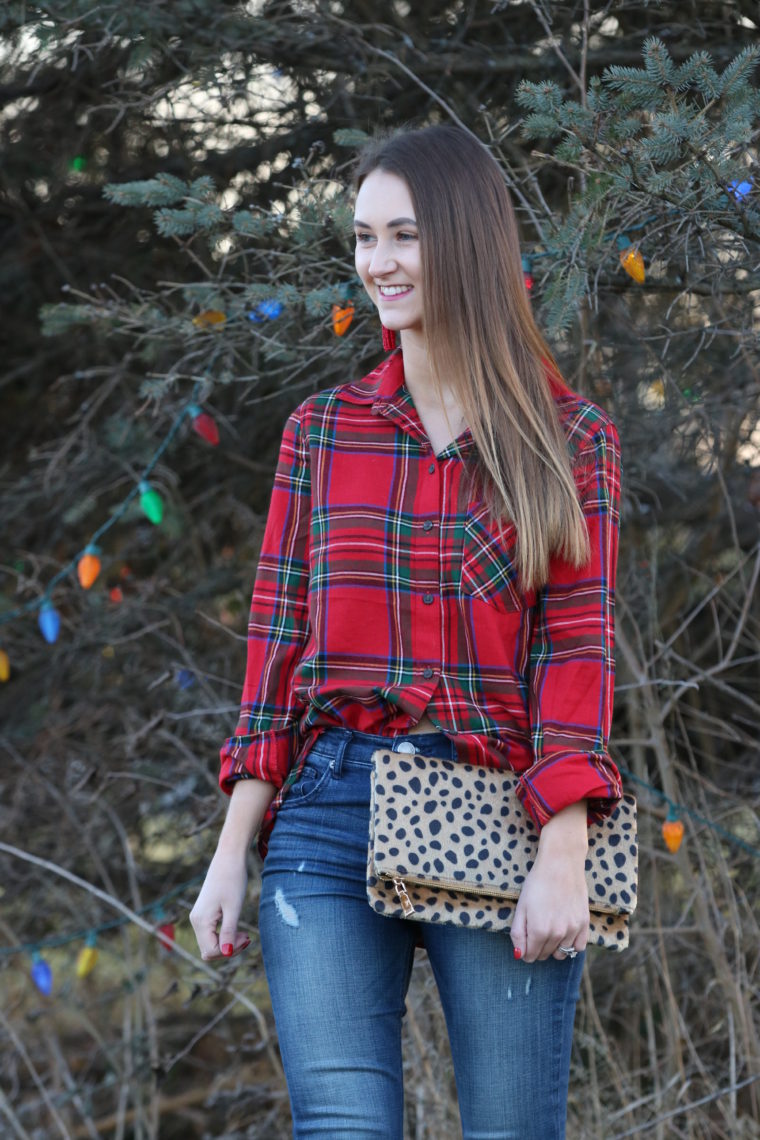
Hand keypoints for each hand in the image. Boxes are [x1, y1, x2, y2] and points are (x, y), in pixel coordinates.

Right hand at [189, 849, 249, 960]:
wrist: (229, 857)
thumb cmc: (233, 880)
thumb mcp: (234, 908)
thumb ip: (228, 932)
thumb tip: (226, 953)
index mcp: (200, 921)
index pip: (211, 951)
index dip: (230, 950)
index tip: (246, 937)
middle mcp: (195, 921)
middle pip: (209, 950)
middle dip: (229, 949)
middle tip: (247, 937)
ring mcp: (198, 917)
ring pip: (211, 943)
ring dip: (228, 943)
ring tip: (244, 934)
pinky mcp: (204, 913)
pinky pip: (212, 934)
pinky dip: (224, 935)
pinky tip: (237, 929)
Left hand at [510, 801, 588, 962]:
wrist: (560, 864)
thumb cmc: (537, 883)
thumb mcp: (521, 906)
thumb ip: (518, 933)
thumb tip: (519, 954)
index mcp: (538, 930)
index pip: (529, 956)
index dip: (524, 950)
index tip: (525, 941)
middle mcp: (557, 934)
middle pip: (544, 955)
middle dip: (537, 948)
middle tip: (535, 929)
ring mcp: (572, 930)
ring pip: (561, 954)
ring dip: (553, 947)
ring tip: (549, 929)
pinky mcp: (584, 924)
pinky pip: (578, 947)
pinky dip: (570, 945)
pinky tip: (564, 933)